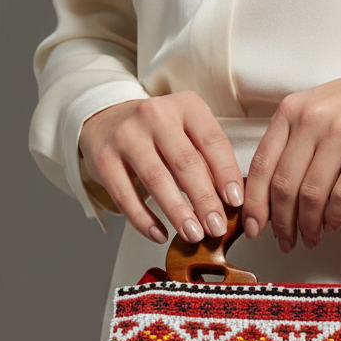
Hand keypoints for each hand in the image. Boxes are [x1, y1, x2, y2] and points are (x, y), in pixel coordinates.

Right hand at [78, 92, 244, 242]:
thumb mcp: (188, 132)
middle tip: (216, 227)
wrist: (107, 118)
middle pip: (186, 162)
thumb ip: (208, 160)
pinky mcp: (104, 158)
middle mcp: (155, 115)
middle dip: (204, 200)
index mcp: (186, 106)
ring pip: (157, 179)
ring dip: (178, 212)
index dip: (227, 174)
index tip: (236, 202)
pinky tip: (159, 234)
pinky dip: (144, 219)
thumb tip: (230, 203)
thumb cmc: (158, 132)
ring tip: (193, 235)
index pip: (213, 142)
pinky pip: (125, 195)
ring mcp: (127, 135)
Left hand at [242, 43, 340, 251]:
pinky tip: (333, 225)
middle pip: (283, 185)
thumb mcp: (321, 109)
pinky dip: (335, 217)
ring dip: (308, 226)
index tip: (252, 227)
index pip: (261, 165)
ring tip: (311, 238)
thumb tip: (276, 190)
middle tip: (284, 241)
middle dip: (280, 223)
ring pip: (311, 194)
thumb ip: (297, 140)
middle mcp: (312, 118)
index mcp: (292, 109)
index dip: (254, 204)